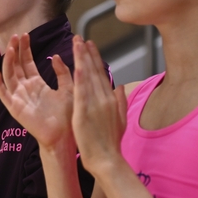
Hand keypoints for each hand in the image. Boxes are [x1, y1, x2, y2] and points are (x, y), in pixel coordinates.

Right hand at [0, 33, 74, 150]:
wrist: (65, 137)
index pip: (27, 62)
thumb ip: (63, 73)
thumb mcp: (69, 89)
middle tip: (15, 36)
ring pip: (9, 76)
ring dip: (7, 61)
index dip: (24, 49)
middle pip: (16, 66)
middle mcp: (25, 89)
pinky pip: (3, 94)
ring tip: (9, 48)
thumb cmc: (68, 116)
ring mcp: (19, 98)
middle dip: (14, 50)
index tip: (24, 35)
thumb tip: (55, 56)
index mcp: (37, 84)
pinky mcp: (15, 108)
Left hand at [71, 37, 127, 175]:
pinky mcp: (84, 113)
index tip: (89, 44)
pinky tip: (76, 66)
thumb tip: (119, 86)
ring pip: (88, 77)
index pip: (101, 74)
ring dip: (82, 59)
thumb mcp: (120, 119)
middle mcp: (104, 99)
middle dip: (87, 53)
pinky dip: (80, 78)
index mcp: (110, 99)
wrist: (108, 160)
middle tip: (80, 37)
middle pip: (95, 71)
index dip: (95, 58)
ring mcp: (94, 105)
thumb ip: (120, 101)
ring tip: (76, 43)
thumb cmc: (111, 143)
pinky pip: (81, 92)